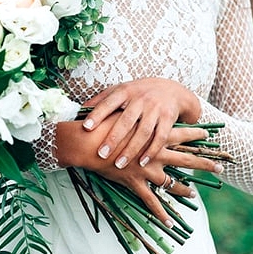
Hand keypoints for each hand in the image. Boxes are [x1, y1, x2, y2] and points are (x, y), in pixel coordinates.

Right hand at [56, 115, 220, 227]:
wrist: (89, 142)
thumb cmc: (103, 124)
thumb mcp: (122, 112)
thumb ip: (133, 111)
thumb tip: (136, 105)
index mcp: (154, 134)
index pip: (181, 134)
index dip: (196, 134)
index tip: (209, 133)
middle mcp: (155, 153)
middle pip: (186, 159)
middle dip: (204, 163)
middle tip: (220, 168)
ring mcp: (147, 170)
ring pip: (171, 183)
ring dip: (184, 189)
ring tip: (194, 194)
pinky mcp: (135, 183)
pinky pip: (151, 202)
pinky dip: (160, 213)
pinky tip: (170, 223)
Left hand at [80, 78, 201, 169]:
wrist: (172, 90)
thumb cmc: (139, 93)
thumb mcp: (121, 90)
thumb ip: (102, 99)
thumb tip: (80, 109)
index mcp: (125, 91)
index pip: (108, 102)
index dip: (97, 114)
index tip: (86, 127)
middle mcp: (140, 99)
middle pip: (126, 120)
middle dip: (113, 138)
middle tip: (101, 154)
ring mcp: (155, 109)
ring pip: (142, 132)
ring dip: (131, 150)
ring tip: (119, 164)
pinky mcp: (168, 118)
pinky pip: (159, 137)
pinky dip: (151, 151)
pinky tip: (141, 162)